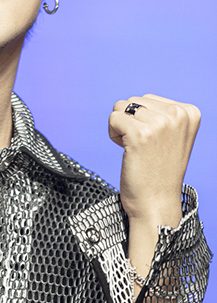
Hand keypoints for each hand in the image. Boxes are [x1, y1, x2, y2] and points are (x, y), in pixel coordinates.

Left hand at [109, 94, 200, 226]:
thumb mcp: (172, 136)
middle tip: (144, 148)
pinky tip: (127, 151)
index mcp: (189, 112)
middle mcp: (178, 115)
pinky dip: (113, 135)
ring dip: (121, 128)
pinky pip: (113, 118)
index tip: (156, 143)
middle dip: (131, 122)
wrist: (156, 203)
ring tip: (136, 149)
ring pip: (121, 107)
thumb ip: (163, 115)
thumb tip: (135, 101)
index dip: (144, 120)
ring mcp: (160, 124)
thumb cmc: (159, 172)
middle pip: (134, 100)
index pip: (149, 99)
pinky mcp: (140, 134)